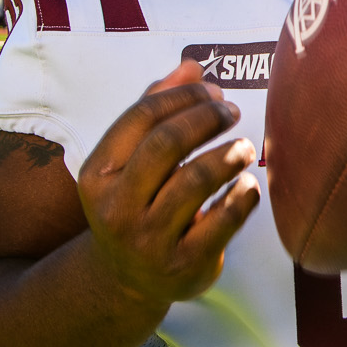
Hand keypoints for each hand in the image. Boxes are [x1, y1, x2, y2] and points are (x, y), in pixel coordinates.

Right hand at [77, 61, 260, 308]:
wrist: (126, 280)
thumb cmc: (136, 203)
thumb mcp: (130, 162)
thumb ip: (154, 111)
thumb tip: (191, 66)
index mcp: (97, 174)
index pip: (141, 118)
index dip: (183, 96)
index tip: (213, 91)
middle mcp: (117, 208)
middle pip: (166, 144)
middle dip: (205, 119)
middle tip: (232, 112)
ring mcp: (149, 240)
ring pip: (195, 181)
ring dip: (229, 154)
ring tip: (246, 147)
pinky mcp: (184, 265)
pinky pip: (223, 221)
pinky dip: (243, 196)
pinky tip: (249, 184)